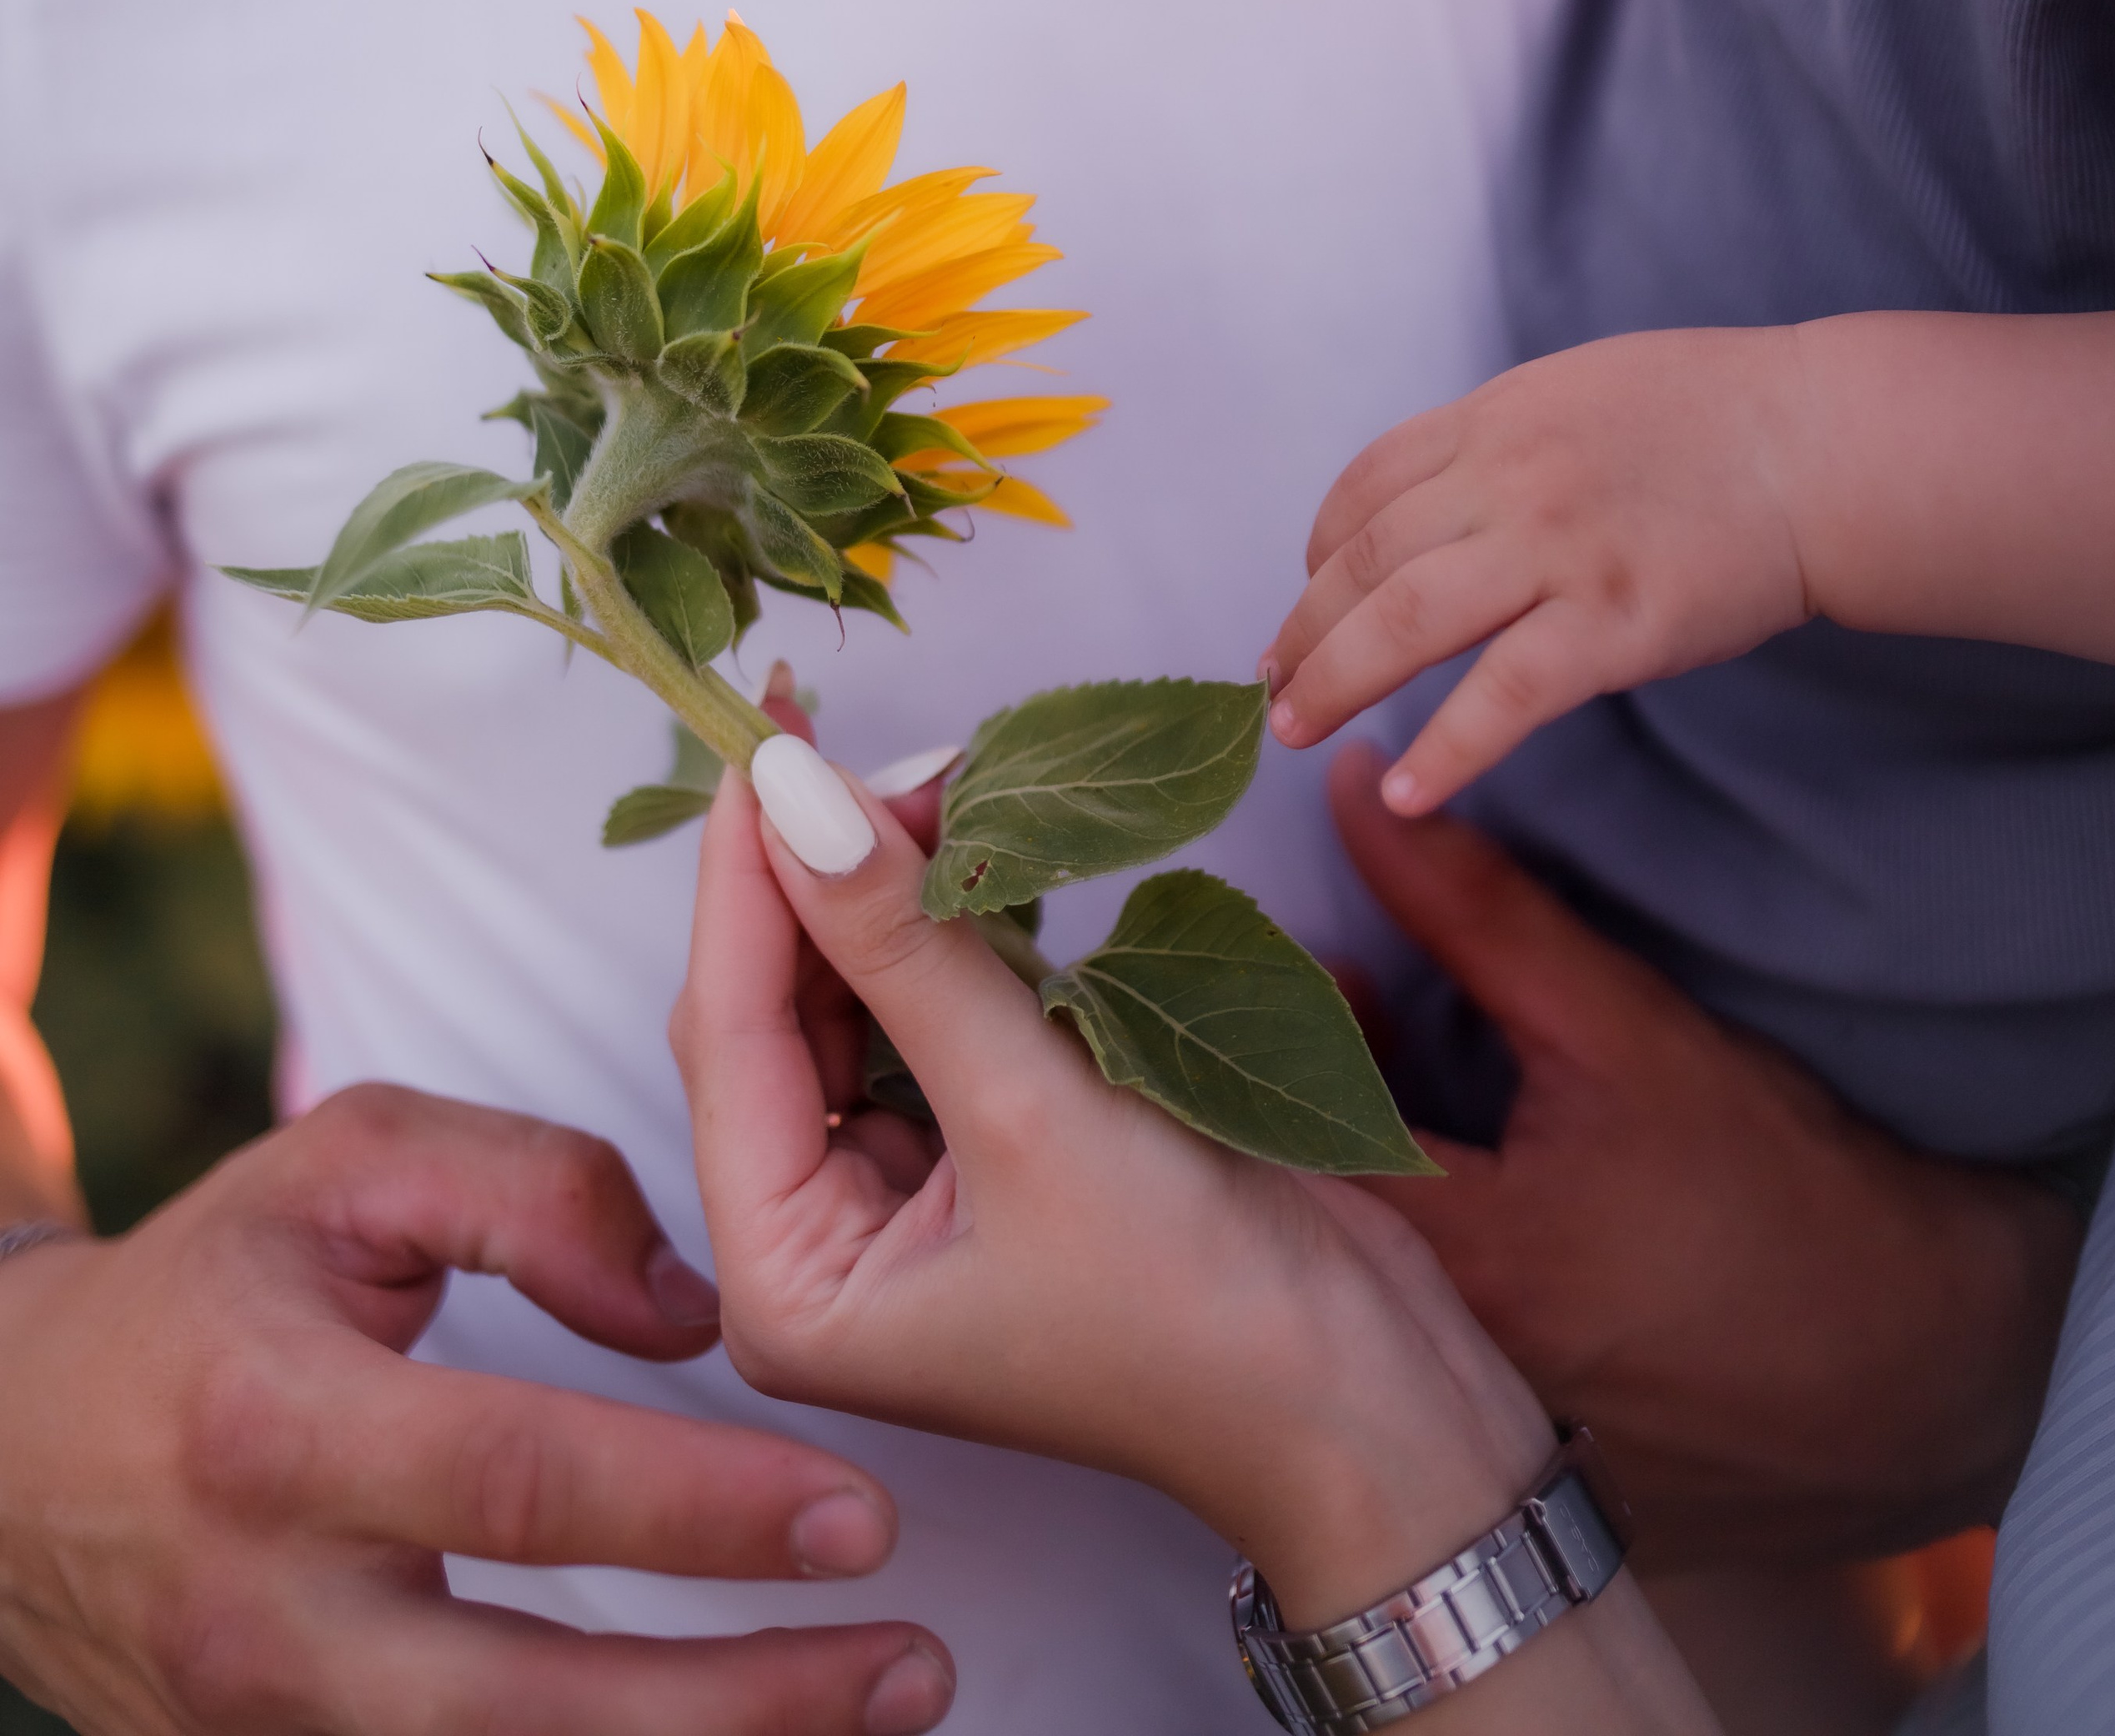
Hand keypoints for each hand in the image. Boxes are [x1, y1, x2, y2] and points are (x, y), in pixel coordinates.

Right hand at [0, 1084, 954, 1735]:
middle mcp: (270, 1618)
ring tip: (883, 1707)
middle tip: (918, 1661)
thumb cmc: (215, 1283)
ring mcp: (265, 1734)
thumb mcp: (349, 1161)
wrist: (15, 1453)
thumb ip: (530, 1189)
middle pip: (531, 1706)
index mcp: (282, 1431)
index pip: (524, 1484)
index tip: (861, 1511)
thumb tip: (689, 1318)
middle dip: (743, 1704)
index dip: (701, 1509)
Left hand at [673, 764, 1556, 1633]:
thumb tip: (795, 801)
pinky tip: (980, 843)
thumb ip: (908, 949)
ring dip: (894, 887)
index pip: (730, 1033)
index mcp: (788, 1283)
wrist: (1365, 1395)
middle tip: (870, 745)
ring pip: (857, 996)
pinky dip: (957, 927)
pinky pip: (936, 1009)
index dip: (746, 876)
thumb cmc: (1196, 1308)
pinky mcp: (989, 1149)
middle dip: (824, 876)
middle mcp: (821, 1242)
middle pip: (779, 1008)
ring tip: (942, 776)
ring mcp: (906, 1195)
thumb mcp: (1032, 1114)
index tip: (767, 737)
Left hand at [1265, 328, 1814, 811]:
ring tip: (1290, 732)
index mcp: (1494, 419)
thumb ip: (1502, 445)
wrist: (1819, 444)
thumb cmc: (1714, 419)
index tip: (1306, 597)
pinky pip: (1504, 694)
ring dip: (1335, 681)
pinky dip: (1446, 748)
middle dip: (1305, 630)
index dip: (1321, 550)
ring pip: (1406, 622)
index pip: (1365, 485)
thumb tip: (1438, 504)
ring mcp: (1557, 549)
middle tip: (1269, 684)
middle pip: (1365, 559)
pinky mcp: (1612, 622)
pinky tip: (1406, 791)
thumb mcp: (1579, 394)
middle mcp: (1507, 477)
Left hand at [1329, 752, 2081, 1568]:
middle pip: (1332, 1229)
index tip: (1312, 975)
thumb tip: (1353, 795)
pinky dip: (1454, 1286)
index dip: (1285, 1041)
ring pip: (1387, 1302)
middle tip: (1362, 1034)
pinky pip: (1454, 1375)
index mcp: (1458, 1266)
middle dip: (1328, 1120)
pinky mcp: (1546, 1486)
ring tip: (1431, 1113)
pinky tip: (1505, 1221)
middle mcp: (1452, 1381)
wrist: (1931, 1359)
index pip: (1290, 1137)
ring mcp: (1498, 1453)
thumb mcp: (1622, 1031)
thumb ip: (1474, 914)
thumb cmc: (1779, 1185)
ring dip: (1390, 1201)